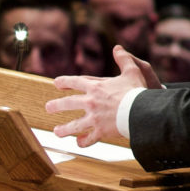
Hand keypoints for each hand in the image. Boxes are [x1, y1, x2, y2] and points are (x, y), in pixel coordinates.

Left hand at [45, 48, 162, 146]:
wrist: (141, 111)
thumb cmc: (137, 91)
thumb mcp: (132, 71)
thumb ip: (124, 59)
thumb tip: (118, 48)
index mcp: (96, 87)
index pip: (76, 82)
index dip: (65, 82)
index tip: (56, 83)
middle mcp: (91, 102)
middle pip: (68, 103)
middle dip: (56, 105)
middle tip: (48, 107)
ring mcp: (94, 118)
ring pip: (74, 125)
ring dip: (64, 129)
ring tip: (56, 132)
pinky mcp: (101, 131)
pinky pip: (89, 138)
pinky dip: (84, 141)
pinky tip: (79, 142)